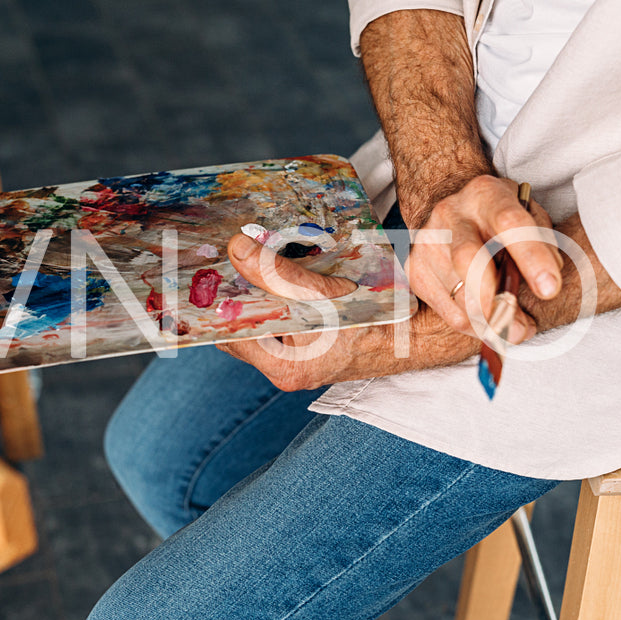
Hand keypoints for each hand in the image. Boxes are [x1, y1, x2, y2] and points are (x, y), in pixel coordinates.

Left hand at [216, 233, 475, 389]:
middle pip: (240, 326)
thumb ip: (278, 275)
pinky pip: (281, 316)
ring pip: (261, 319)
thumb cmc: (379, 321)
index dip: (212, 302)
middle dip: (232, 291)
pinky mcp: (310, 344)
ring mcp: (298, 357)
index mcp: (284, 366)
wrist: (419, 335)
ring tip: (246, 254)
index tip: (201, 269)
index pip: (226, 333)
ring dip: (255, 289)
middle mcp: (285, 368)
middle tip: (220, 254)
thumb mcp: (326, 294)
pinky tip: (277, 265)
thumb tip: (235, 251)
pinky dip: (276, 293)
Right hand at [406, 175, 561, 341]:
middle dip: (495, 300)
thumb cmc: (500, 220)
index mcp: (486, 194)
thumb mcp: (529, 217)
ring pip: (458, 296)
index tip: (550, 289)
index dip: (532, 257)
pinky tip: (490, 321)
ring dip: (492, 323)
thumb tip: (544, 287)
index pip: (510, 222)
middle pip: (468, 259)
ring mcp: (428, 242)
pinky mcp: (415, 270)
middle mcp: (451, 214)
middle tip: (519, 328)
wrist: (453, 212)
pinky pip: (448, 312)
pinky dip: (475, 326)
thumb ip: (543, 245)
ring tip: (513, 329)